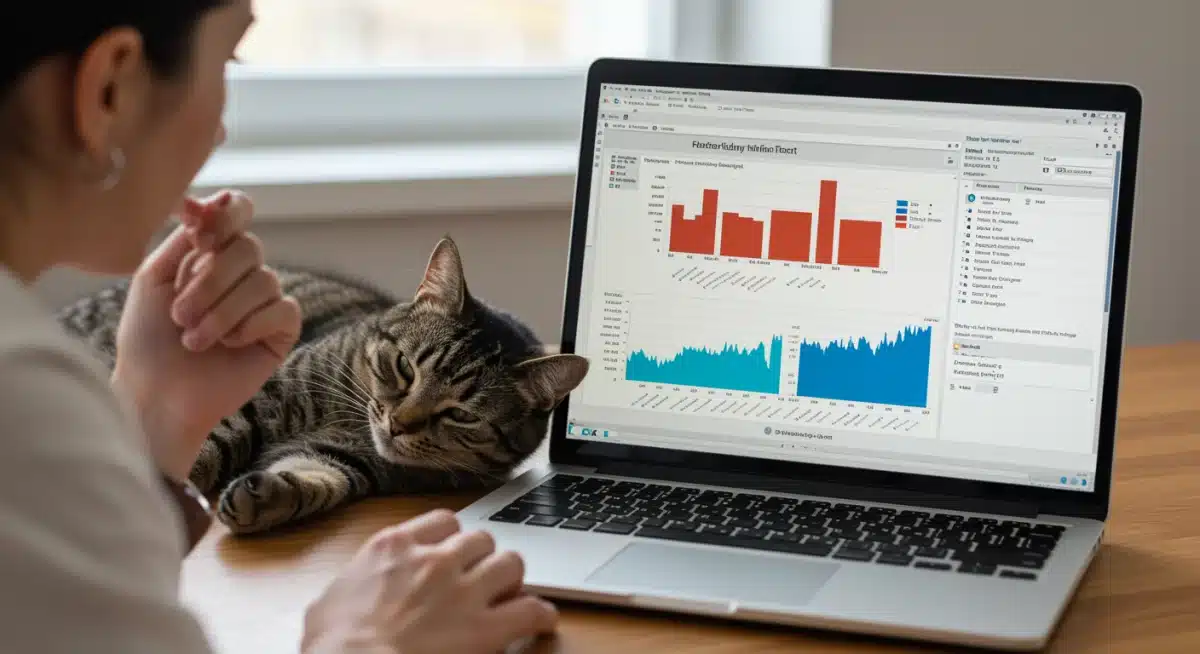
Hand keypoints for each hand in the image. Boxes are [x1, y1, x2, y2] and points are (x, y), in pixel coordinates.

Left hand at [112, 190, 300, 480]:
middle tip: (180, 315)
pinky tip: (230, 345)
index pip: (237, 211)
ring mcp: (263, 301)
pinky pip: (282, 309)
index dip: (226, 215)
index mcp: (210, 253)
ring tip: (194, 339)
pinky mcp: (281, 330)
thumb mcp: (153, 277)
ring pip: (264, 281)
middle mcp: (241, 272)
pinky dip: (251, 326)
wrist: (157, 393)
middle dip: (210, 282)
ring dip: (222, 312)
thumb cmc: (147, 339)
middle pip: (249, 247)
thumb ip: (183, 238)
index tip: (199, 233)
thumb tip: (205, 201)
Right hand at [301, 510, 558, 653]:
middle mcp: (434, 560)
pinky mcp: (486, 628)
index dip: (453, 538)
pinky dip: (540, 614)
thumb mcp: (327, 605)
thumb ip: (352, 585)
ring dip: (512, 579)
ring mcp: (464, 591)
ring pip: (511, 564)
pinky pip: (532, 608)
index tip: (453, 552)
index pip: (442, 521)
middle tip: (482, 579)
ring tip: (510, 595)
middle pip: (481, 540)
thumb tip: (348, 595)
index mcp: (394, 548)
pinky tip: (541, 622)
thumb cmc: (333, 647)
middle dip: (484, 559)